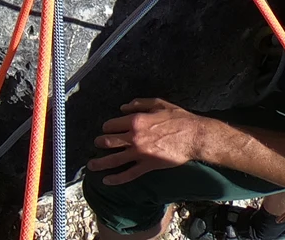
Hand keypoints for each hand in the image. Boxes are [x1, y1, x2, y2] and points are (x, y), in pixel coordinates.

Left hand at [85, 98, 218, 185]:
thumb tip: (123, 107)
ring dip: (100, 163)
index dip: (107, 127)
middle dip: (100, 143)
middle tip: (96, 145)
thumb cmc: (177, 118)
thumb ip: (138, 104)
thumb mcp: (157, 103)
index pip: (112, 125)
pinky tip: (107, 181)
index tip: (107, 129)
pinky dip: (117, 179)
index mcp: (135, 120)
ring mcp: (140, 153)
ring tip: (91, 166)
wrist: (193, 136)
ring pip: (115, 159)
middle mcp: (134, 137)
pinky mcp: (148, 166)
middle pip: (109, 142)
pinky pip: (129, 174)